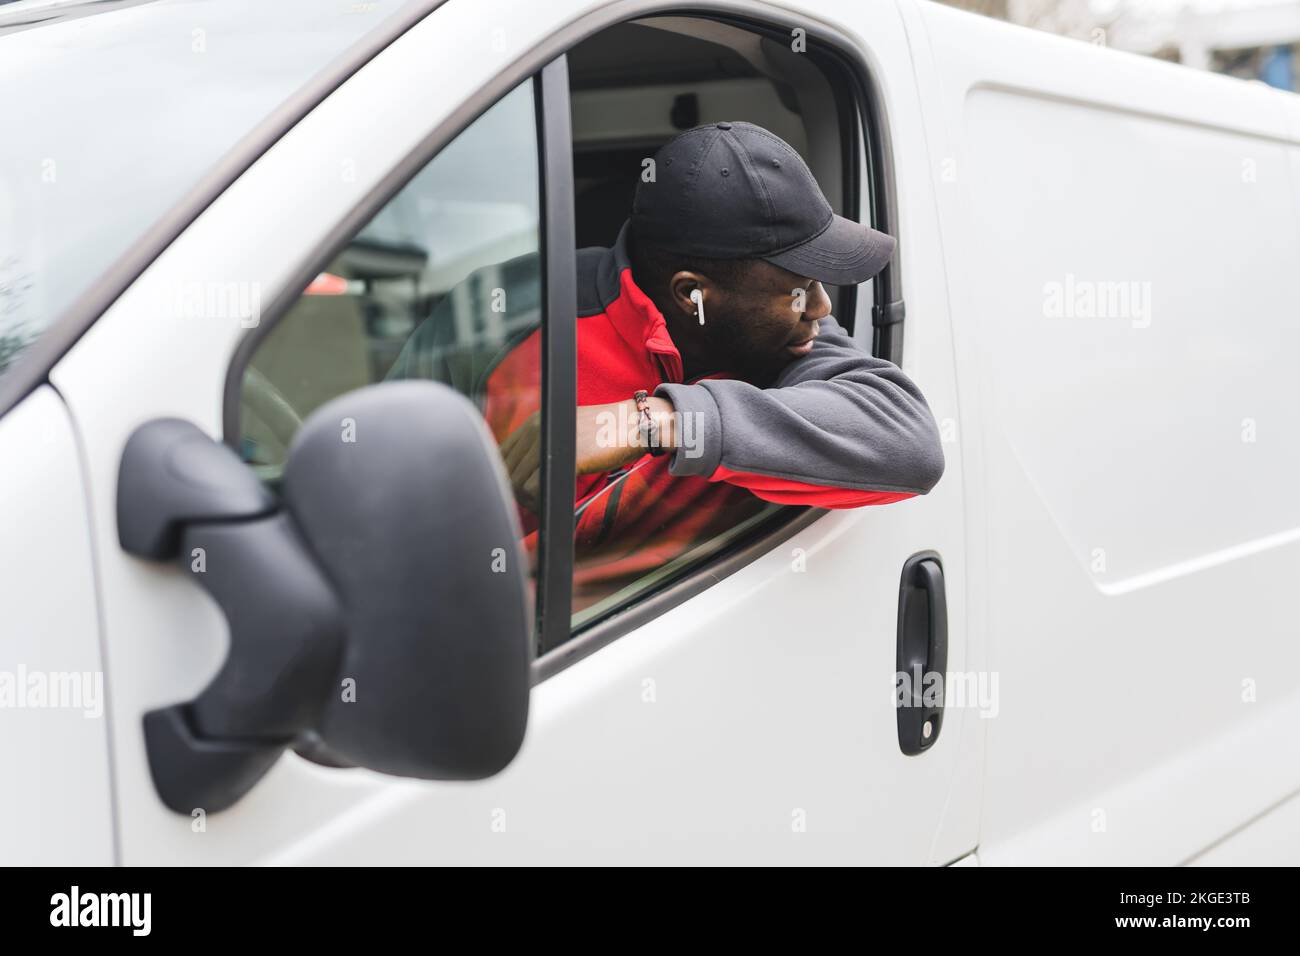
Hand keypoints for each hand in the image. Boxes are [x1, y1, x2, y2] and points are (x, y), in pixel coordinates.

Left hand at [498, 396, 677, 511]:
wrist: (633, 426)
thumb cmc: (605, 435)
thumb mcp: (567, 433)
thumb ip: (544, 447)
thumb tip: (522, 478)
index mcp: (536, 422)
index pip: (502, 454)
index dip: (507, 477)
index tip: (521, 490)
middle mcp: (538, 428)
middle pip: (507, 471)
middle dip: (516, 491)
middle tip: (535, 500)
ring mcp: (550, 442)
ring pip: (517, 483)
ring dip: (528, 499)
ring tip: (545, 501)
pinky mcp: (566, 458)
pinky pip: (537, 489)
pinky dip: (542, 501)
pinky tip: (555, 500)